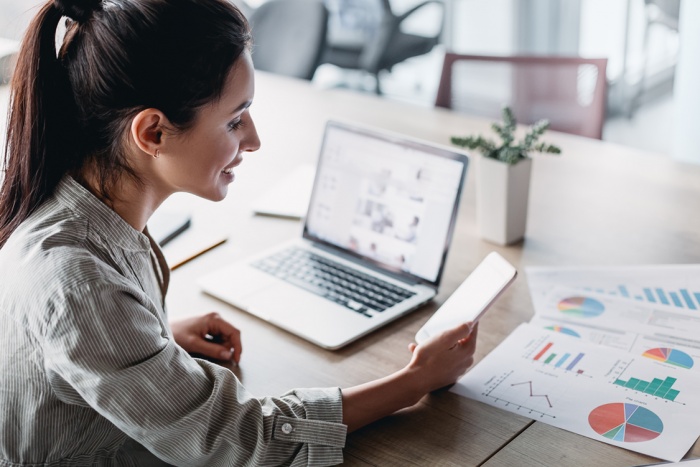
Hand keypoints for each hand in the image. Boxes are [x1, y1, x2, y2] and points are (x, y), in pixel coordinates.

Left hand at [170, 312, 241, 362]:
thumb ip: (213, 350)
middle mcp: (215, 318)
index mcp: (214, 319)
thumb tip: (229, 355)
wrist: (162, 330)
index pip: (234, 332)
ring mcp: (212, 322)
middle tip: (214, 356)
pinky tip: (204, 348)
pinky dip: (215, 346)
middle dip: (226, 348)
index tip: (236, 360)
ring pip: (225, 338)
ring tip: (204, 350)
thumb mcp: (194, 344)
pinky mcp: (208, 327)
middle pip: (230, 336)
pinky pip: (218, 338)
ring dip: (220, 347)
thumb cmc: (176, 334)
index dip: (237, 347)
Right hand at [340, 322, 476, 431]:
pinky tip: (418, 350)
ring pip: (449, 351)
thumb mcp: (444, 338)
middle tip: (437, 333)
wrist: (415, 380)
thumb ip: (460, 329)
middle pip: (460, 342)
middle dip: (448, 336)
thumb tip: (470, 324)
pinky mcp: (446, 375)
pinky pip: (441, 360)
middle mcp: (464, 362)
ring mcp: (456, 370)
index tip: (468, 315)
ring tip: (424, 343)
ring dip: (437, 345)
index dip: (469, 323)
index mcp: (467, 352)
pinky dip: (432, 355)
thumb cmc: (428, 358)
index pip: (472, 333)